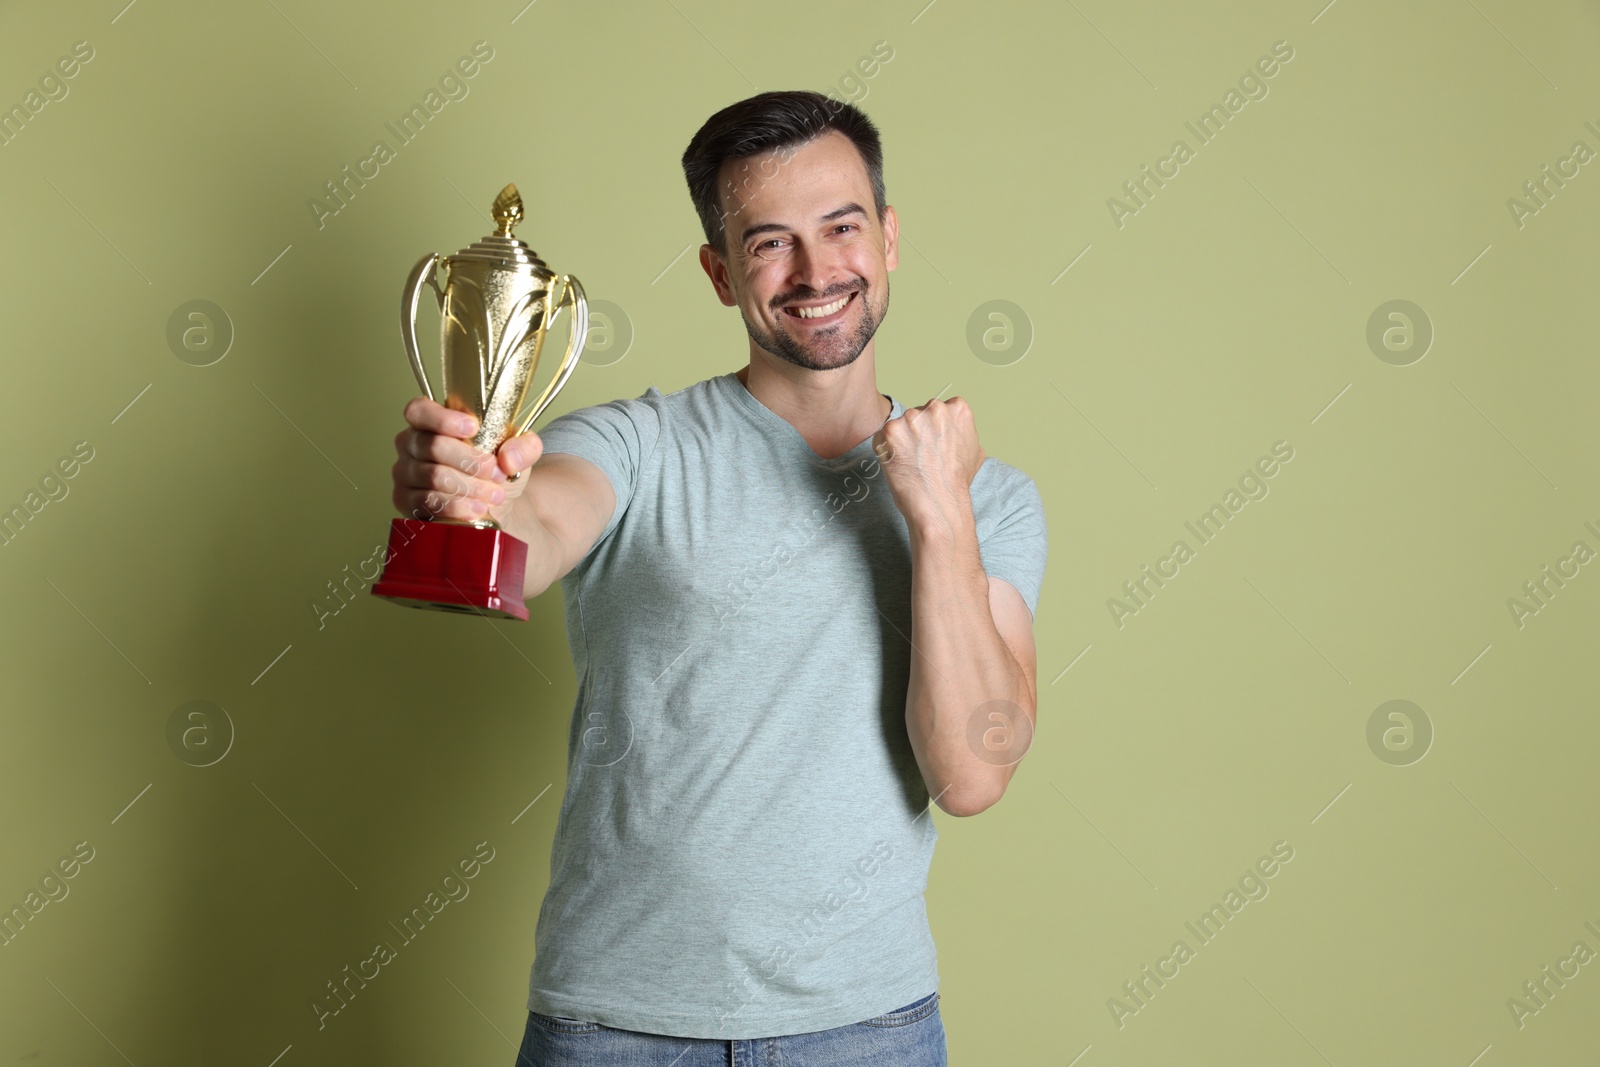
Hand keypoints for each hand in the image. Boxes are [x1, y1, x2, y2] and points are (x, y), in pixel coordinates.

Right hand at [391, 397, 543, 523]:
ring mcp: (405, 472)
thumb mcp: (518, 452)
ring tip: (494, 494)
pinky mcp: (405, 500)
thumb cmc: (497, 470)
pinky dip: (456, 506)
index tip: (473, 428)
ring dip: (469, 487)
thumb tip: (508, 458)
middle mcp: (411, 443)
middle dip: (471, 461)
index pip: (420, 410)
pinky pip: (426, 502)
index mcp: (431, 421)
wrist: (495, 505)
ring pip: (433, 476)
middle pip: (433, 446)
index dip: (442, 418)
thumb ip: (524, 446)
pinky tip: (476, 509)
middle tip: (497, 473)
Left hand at [870, 396, 985, 529]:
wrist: (940, 502)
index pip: (939, 409)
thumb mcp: (976, 450)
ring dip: (901, 441)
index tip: (934, 445)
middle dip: (916, 432)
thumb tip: (958, 432)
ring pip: (900, 425)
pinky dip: (886, 450)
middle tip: (921, 456)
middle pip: (918, 414)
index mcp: (958, 408)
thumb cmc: (957, 482)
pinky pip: (882, 437)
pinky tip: (899, 464)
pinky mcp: (890, 431)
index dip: (934, 429)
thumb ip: (964, 432)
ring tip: (911, 462)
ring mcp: (911, 418)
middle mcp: (935, 408)